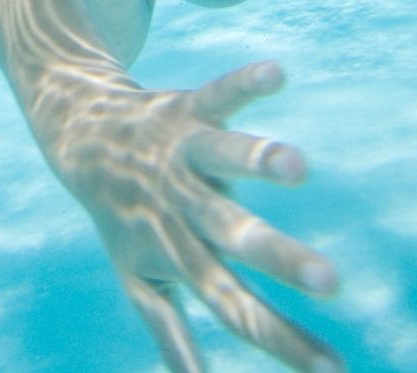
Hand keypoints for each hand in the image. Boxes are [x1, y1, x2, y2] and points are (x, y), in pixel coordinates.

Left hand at [52, 61, 341, 372]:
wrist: (79, 140)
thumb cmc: (124, 216)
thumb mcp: (142, 278)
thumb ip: (172, 334)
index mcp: (181, 254)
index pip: (237, 308)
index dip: (284, 342)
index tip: (337, 371)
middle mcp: (183, 206)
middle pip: (235, 236)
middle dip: (282, 258)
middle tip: (332, 281)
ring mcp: (183, 156)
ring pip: (224, 160)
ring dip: (258, 161)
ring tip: (296, 164)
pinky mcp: (187, 110)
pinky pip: (219, 93)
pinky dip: (246, 83)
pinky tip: (278, 74)